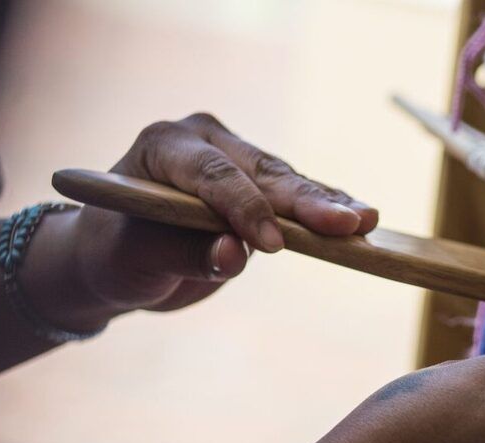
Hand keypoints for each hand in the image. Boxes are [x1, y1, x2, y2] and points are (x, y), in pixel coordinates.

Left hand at [35, 112, 377, 328]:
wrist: (118, 257)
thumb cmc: (118, 254)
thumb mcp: (139, 259)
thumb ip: (187, 255)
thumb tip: (235, 255)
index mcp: (164, 146)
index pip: (213, 175)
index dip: (246, 208)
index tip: (274, 245)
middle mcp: (204, 140)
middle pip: (261, 173)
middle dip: (305, 202)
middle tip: (346, 223)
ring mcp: (235, 158)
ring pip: (286, 182)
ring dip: (327, 206)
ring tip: (366, 221)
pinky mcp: (260, 184)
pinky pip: (296, 197)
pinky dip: (327, 211)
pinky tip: (363, 220)